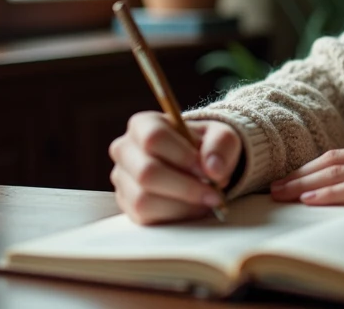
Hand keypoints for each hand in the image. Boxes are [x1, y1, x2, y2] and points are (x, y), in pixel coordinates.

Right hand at [108, 112, 242, 224]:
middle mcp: (125, 150)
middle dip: (186, 187)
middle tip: (214, 193)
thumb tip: (213, 169)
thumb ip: (221, 145)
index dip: (183, 156)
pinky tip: (194, 208)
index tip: (208, 171)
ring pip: (144, 200)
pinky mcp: (126, 205)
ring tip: (206, 200)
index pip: (154, 138)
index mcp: (143, 125)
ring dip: (182, 205)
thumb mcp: (221, 137)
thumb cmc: (205, 146)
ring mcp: (122, 179)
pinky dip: (176, 216)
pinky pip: (146, 218)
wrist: (197, 165)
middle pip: (147, 173)